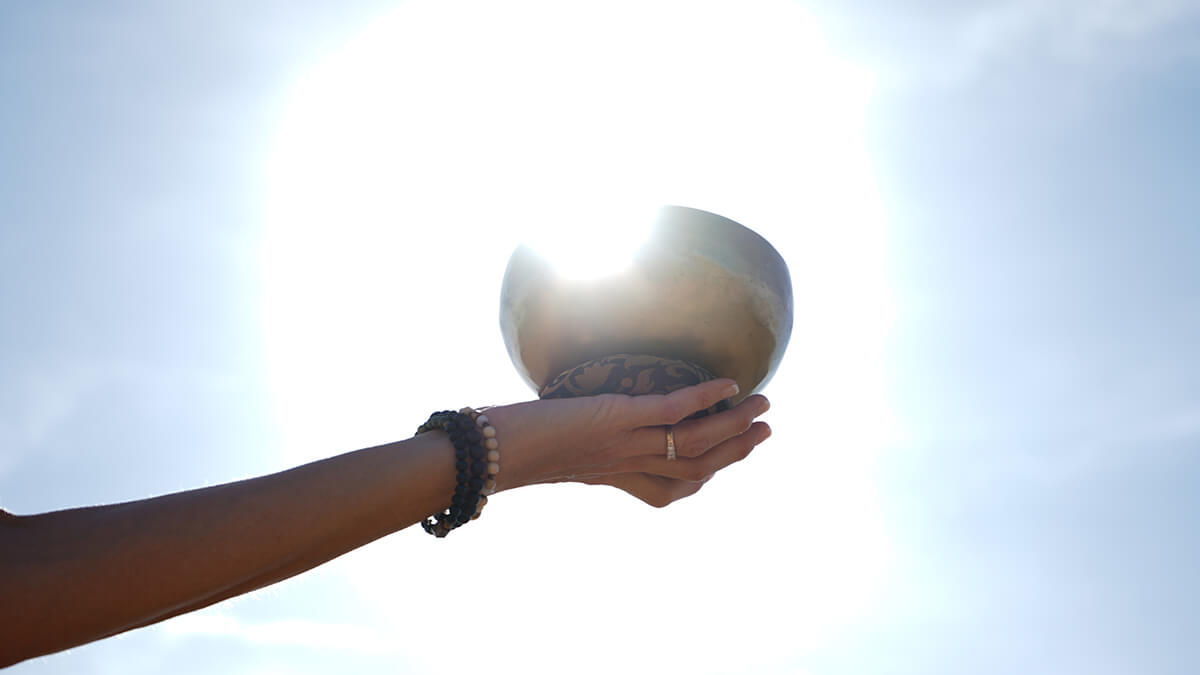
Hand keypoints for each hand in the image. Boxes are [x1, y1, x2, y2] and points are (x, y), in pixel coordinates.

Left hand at [487, 379, 771, 506]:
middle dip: (736, 449)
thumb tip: (586, 415)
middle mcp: (625, 466)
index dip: (708, 474)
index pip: (674, 488)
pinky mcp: (614, 419)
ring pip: (694, 443)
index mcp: (614, 476)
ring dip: (734, 424)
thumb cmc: (513, 446)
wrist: (490, 451)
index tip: (732, 455)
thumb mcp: (557, 445)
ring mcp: (623, 444)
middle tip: (767, 427)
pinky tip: (727, 384)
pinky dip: (702, 399)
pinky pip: (669, 412)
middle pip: (697, 468)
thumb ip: (580, 438)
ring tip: (762, 404)